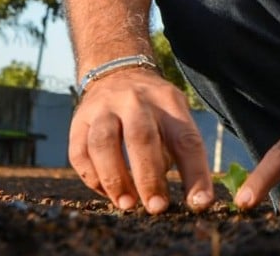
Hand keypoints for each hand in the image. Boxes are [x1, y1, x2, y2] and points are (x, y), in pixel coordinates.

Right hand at [68, 68, 213, 213]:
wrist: (117, 72)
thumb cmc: (155, 108)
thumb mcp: (175, 115)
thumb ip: (180, 150)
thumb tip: (192, 198)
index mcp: (168, 103)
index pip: (186, 139)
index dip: (195, 173)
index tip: (199, 202)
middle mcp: (136, 101)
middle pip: (141, 138)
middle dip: (149, 177)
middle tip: (156, 207)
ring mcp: (104, 108)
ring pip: (104, 143)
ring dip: (115, 179)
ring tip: (127, 204)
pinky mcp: (79, 120)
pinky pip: (79, 152)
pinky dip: (92, 176)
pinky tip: (105, 190)